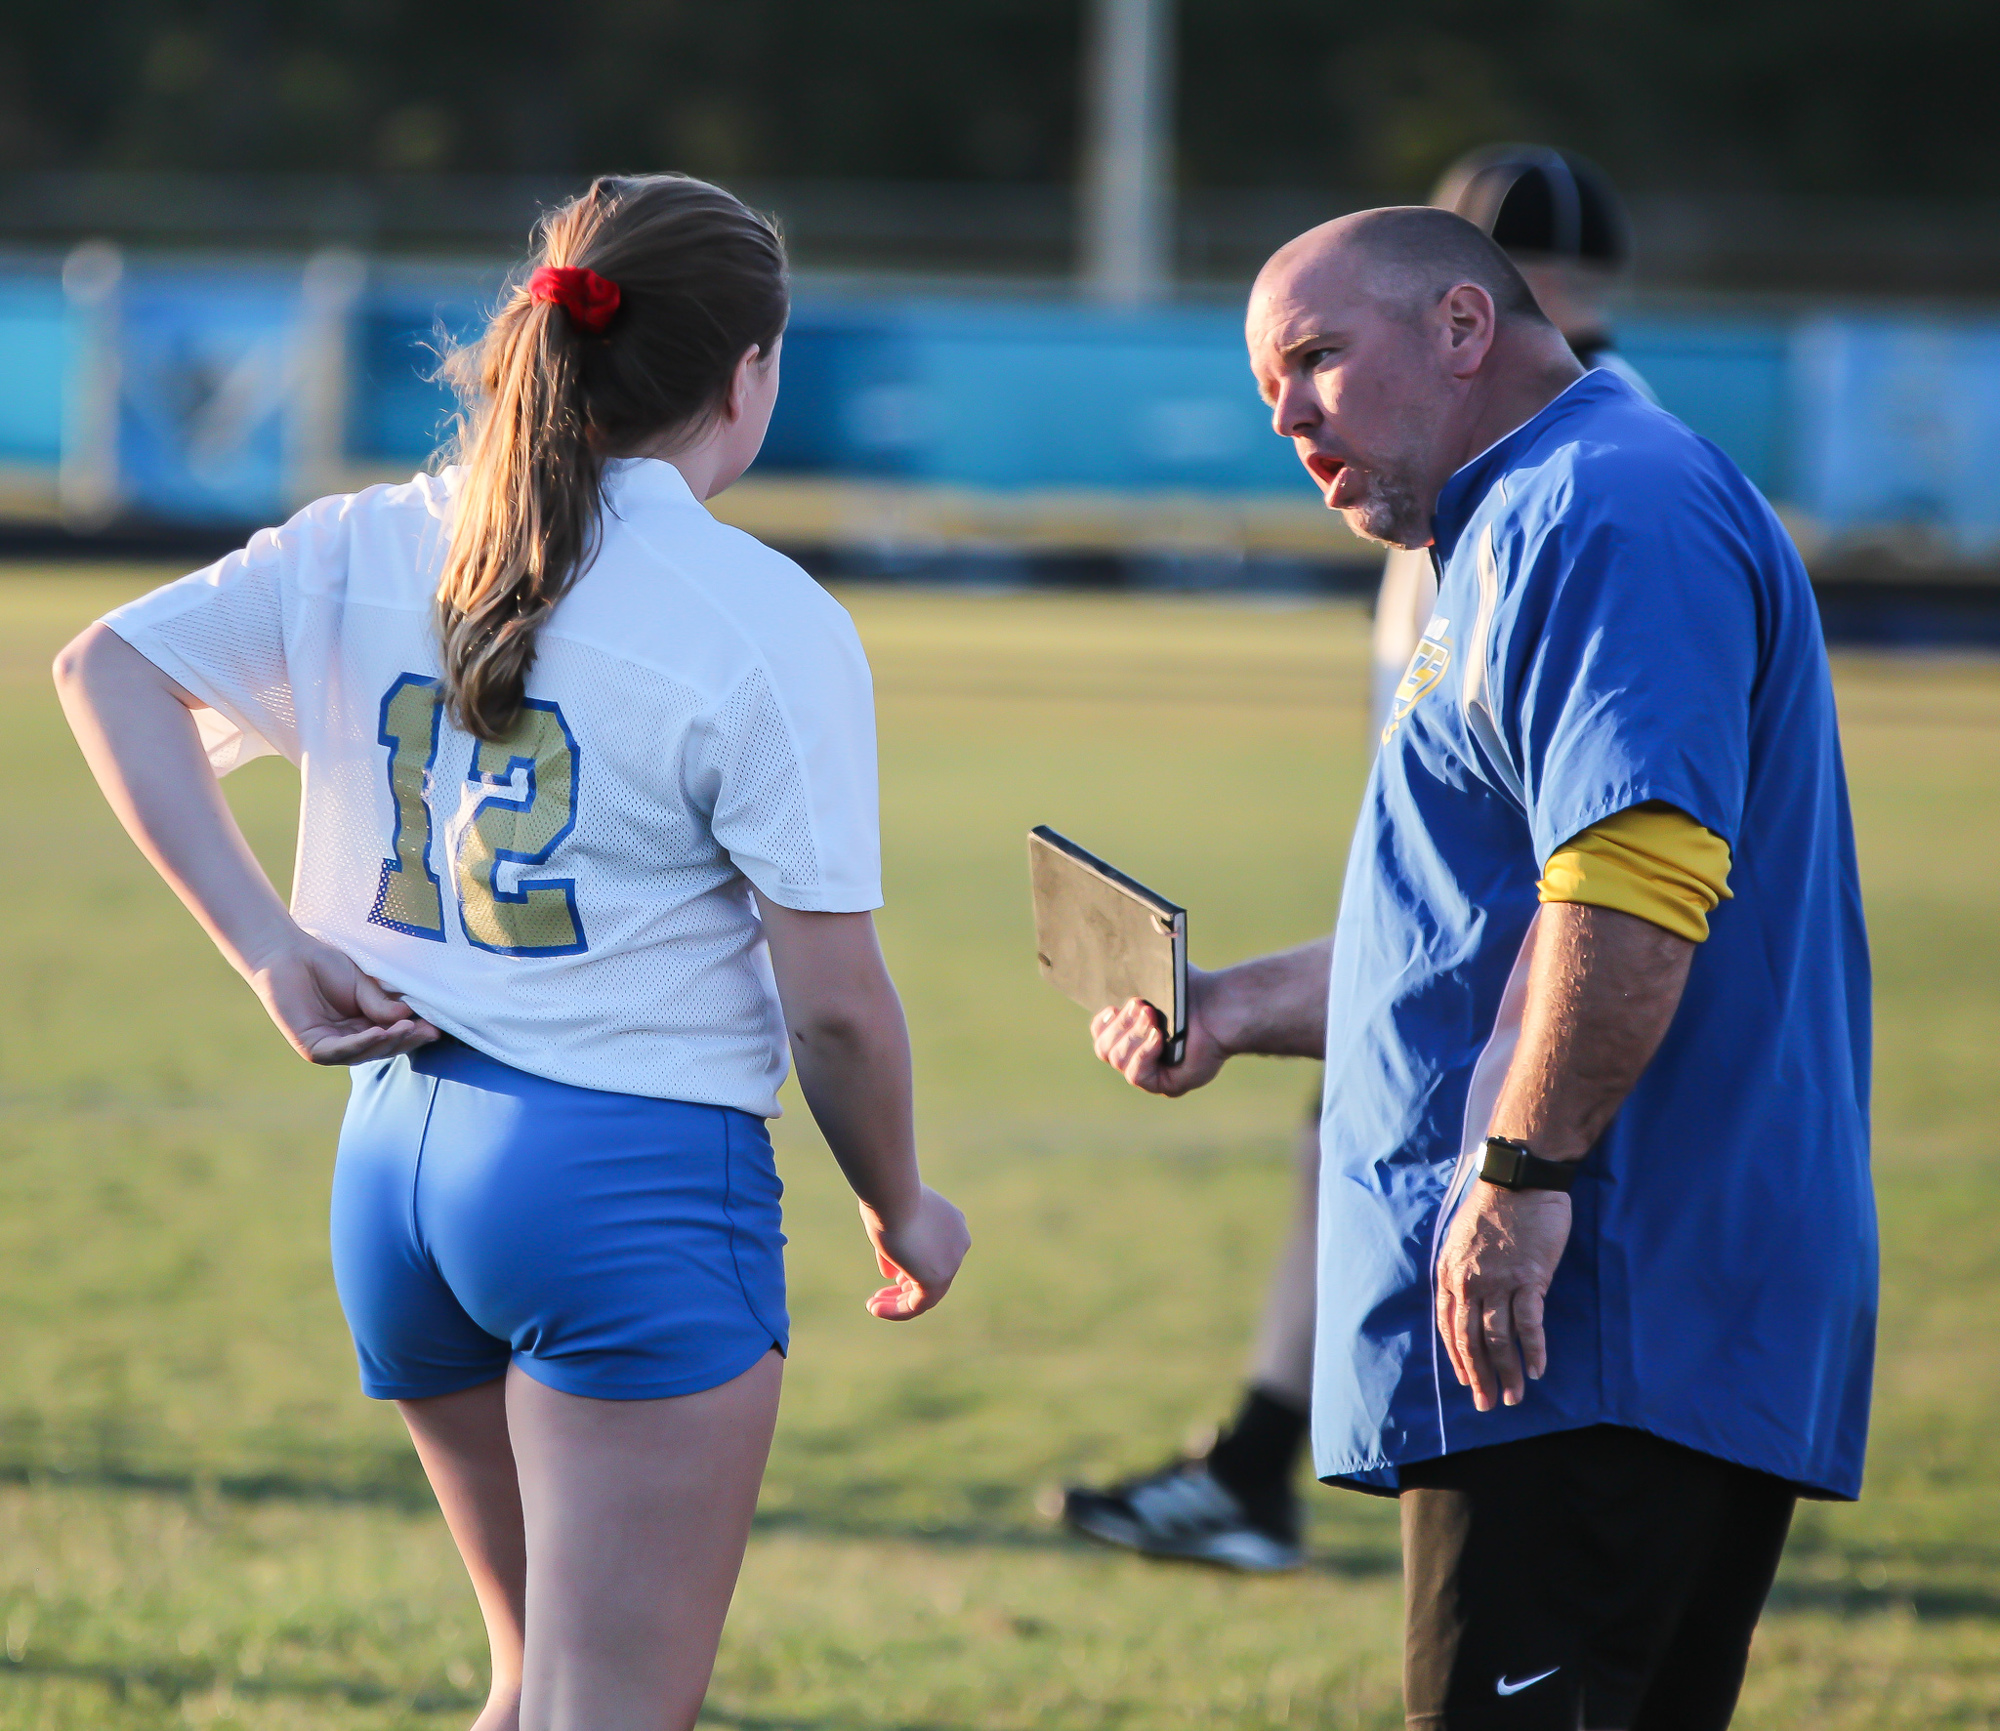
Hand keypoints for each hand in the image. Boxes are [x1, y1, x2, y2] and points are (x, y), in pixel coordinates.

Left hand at [245, 934, 440, 1064]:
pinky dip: (360, 1044)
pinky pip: (339, 1051)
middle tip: (427, 1030)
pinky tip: (377, 1033)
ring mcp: (330, 1046)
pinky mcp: (311, 1047)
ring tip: (407, 1030)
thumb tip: (409, 1018)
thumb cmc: (325, 965)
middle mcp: (348, 1040)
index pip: (392, 1036)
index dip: (413, 1034)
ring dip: (387, 1043)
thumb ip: (380, 1004)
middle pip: (382, 1048)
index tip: (436, 1027)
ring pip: (364, 1054)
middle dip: (405, 1041)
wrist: (288, 954)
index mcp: (363, 1026)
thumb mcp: (362, 984)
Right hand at [861, 1186, 969, 1320]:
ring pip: (926, 1292)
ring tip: (873, 1305)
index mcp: (952, 1224)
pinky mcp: (938, 1278)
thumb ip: (896, 1249)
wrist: (894, 1195)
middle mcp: (958, 1243)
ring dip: (898, 1301)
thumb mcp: (891, 1223)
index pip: (935, 1253)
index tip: (891, 1277)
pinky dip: (897, 1309)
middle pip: (932, 1273)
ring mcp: (952, 1262)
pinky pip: (918, 1304)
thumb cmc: (888, 1200)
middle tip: (881, 1294)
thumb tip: (890, 1274)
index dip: (912, 1266)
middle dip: (905, 1286)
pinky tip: (875, 1308)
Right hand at [1090, 967, 1229, 1096]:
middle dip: (1120, 1025)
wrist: (1219, 1006)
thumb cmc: (1190, 990)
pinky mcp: (1166, 1085)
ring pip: (1118, 1059)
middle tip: (1143, 1008)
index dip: (1102, 1023)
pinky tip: (1159, 1038)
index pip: (1101, 1035)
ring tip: (1154, 1019)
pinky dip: (1144, 1053)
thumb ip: (1128, 977)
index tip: (1113, 1007)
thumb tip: (1107, 967)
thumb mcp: (1152, 978)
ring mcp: (1153, 1073)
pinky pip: (1136, 1074)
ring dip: (1133, 1035)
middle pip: (1104, 1049)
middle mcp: (1140, 1055)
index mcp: (1133, 1032)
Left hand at [1435, 1181, 1571, 1411]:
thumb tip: (1467, 1299)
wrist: (1519, 1178)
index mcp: (1450, 1273)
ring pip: (1499, 1338)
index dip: (1457, 1357)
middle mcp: (1469, 1282)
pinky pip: (1529, 1323)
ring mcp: (1499, 1281)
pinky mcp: (1529, 1279)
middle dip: (1479, 1376)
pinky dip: (1534, 1350)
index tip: (1466, 1380)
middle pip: (1471, 1339)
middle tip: (1487, 1404)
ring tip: (1514, 1397)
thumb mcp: (1462, 1239)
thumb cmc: (1493, 1206)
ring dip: (1507, 1372)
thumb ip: (1462, 1271)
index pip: (1448, 1326)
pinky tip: (1537, 1370)